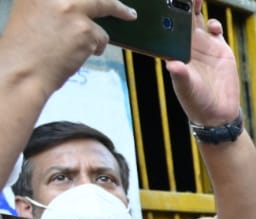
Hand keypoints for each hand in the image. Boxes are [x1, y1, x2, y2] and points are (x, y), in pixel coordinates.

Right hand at [0, 0, 135, 91]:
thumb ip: (56, 5)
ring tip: (77, 48)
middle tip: (128, 13)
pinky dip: (92, 49)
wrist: (22, 70)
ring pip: (98, 21)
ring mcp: (72, 10)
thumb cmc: (24, 48)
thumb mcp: (32, 12)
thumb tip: (77, 8)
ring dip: (94, 37)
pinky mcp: (86, 30)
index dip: (93, 0)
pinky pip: (100, 39)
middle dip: (115, 6)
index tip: (105, 1)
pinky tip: (74, 56)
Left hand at [166, 0, 240, 125]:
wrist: (218, 112)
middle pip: (182, 18)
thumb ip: (181, 75)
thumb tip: (172, 65)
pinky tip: (213, 27)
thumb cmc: (196, 101)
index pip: (168, 27)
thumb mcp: (186, 88)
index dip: (166, 14)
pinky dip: (214, 24)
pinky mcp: (220, 50)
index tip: (164, 2)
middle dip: (180, 4)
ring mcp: (204, 46)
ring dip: (195, 6)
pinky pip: (215, 30)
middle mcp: (188, 45)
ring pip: (197, 19)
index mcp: (175, 51)